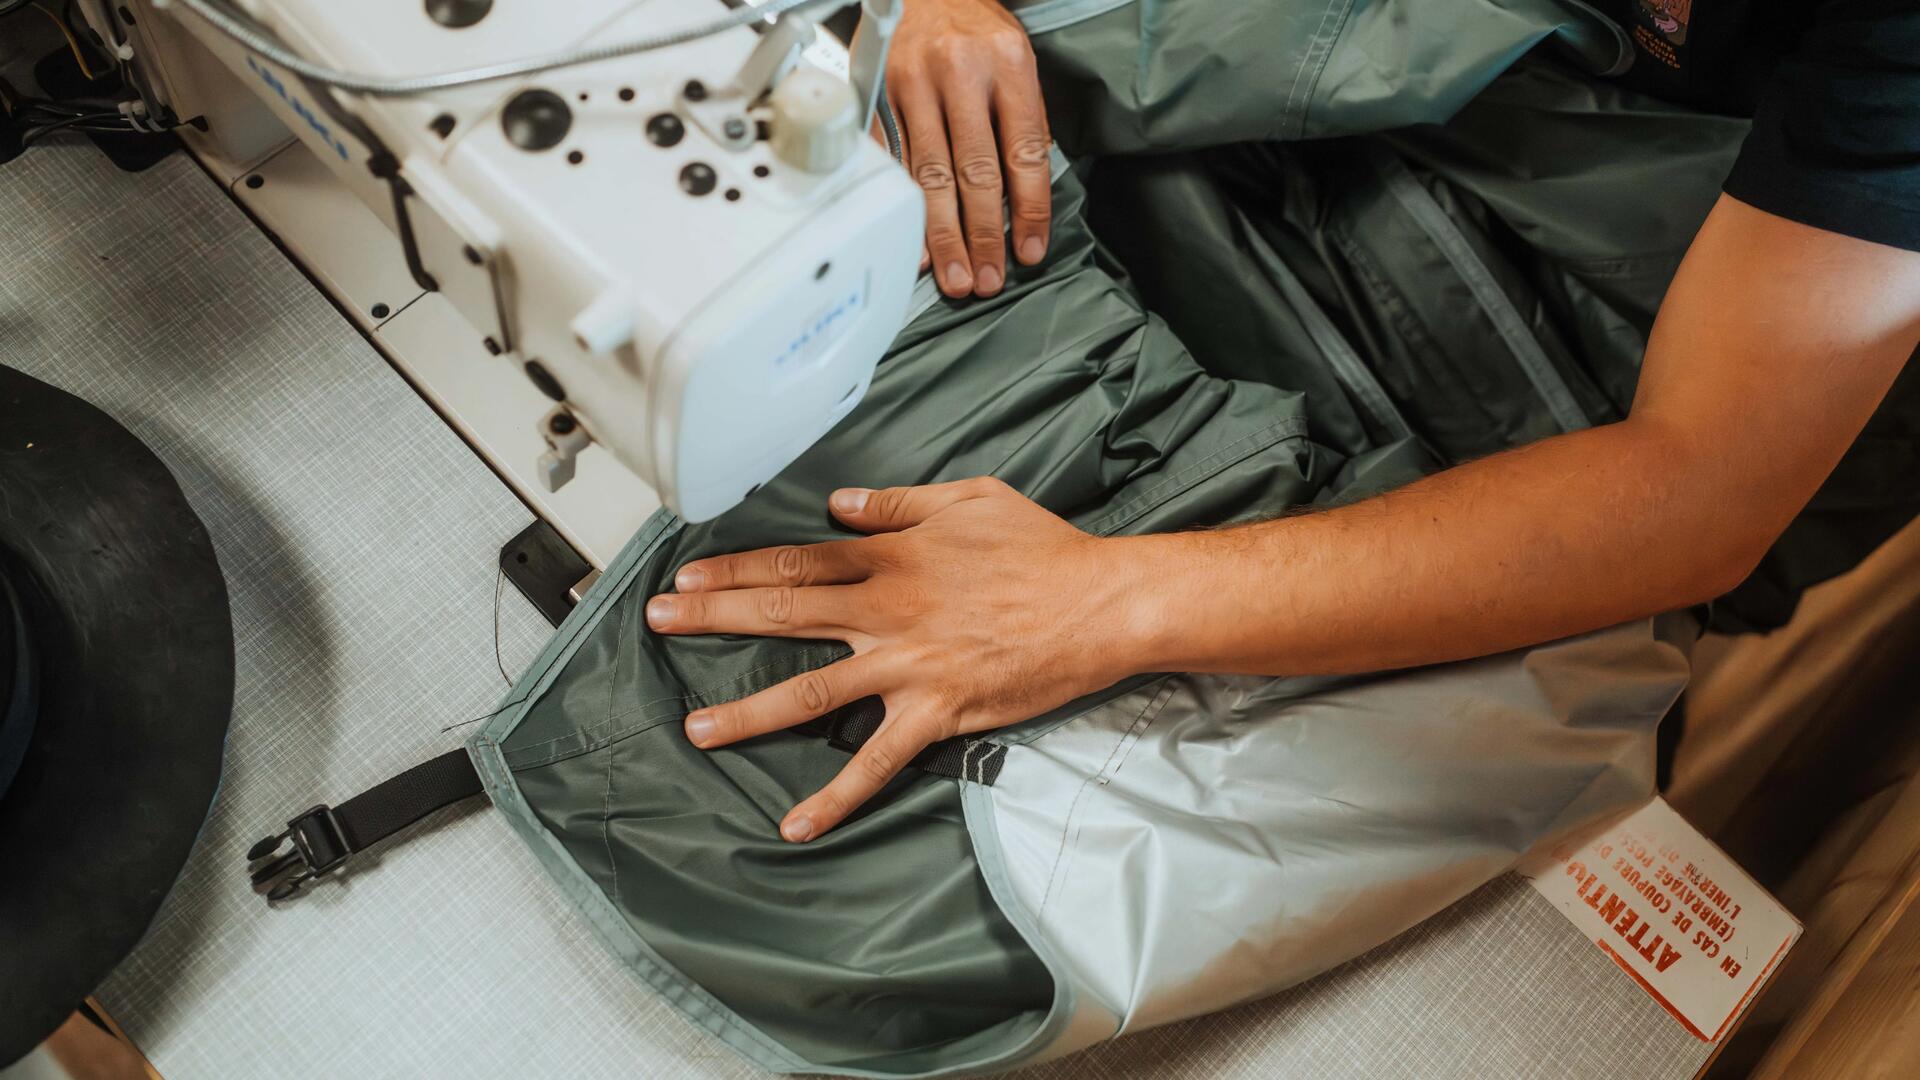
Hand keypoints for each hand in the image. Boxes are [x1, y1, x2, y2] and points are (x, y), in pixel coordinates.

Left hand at [645, 478, 1137, 840]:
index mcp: (892, 557)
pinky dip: (835, 797)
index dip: (736, 567)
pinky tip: (795, 824)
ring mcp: (908, 664)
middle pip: (784, 610)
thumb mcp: (970, 499)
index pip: (796, 559)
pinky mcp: (936, 711)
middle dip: (713, 617)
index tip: (687, 574)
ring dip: (749, 711)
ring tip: (695, 729)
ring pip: (812, 690)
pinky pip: (876, 762)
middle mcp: (887, 609)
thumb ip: (898, 503)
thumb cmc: (1044, 549)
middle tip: (656, 622)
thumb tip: (839, 505)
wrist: (1102, 604)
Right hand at [879, 0, 1051, 298]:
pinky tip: (911, 241)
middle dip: (981, 234)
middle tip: (985, 278)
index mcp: (1008, 64)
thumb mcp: (1016, 62)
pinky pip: (892, 162)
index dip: (1027, 210)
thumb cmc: (975, 28)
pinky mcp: (878, 95)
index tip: (1027, 251)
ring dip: (941, 234)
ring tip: (953, 274)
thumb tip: (1023, 202)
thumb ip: (1022, 125)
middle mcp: (960, 72)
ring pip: (930, 174)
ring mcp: (913, 84)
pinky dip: (902, 207)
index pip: (1023, 153)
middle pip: (973, 171)